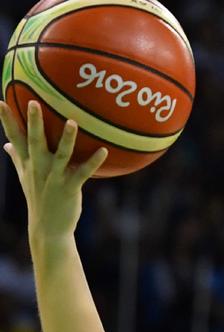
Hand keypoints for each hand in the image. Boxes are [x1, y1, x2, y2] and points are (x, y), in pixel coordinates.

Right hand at [0, 100, 107, 239]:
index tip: (1, 101)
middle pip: (35, 141)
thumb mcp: (25, 178)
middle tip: (34, 102)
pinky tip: (104, 151)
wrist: (48, 228)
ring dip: (67, 139)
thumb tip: (6, 144)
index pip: (15, 138)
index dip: (7, 120)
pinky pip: (83, 172)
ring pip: (61, 155)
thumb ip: (17, 158)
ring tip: (72, 122)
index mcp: (28, 164)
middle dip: (34, 122)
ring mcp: (54, 178)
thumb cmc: (38, 200)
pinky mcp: (70, 188)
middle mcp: (39, 168)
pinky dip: (94, 162)